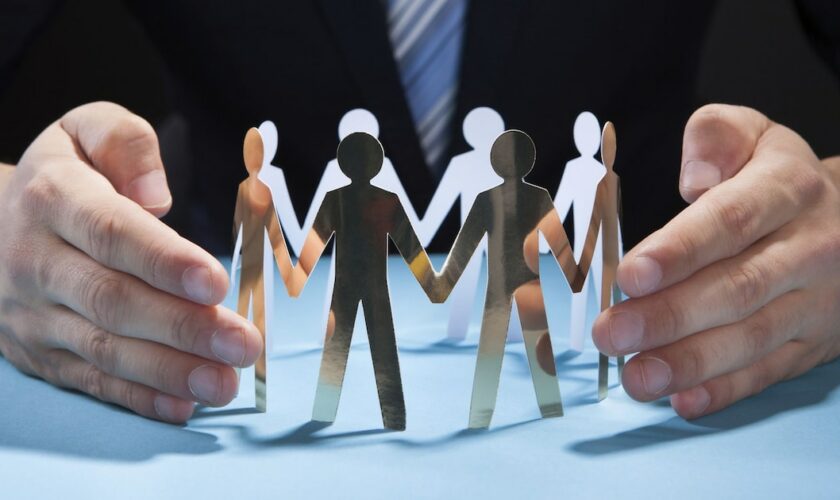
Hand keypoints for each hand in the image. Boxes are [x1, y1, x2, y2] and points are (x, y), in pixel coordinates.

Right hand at [0, 102, 262, 422]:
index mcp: (54, 200)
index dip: (163, 260)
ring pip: (104, 349)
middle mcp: (37, 261)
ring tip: (225, 382)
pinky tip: (183, 405)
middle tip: (243, 343)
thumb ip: (124, 142)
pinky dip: (138, 398)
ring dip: (169, 371)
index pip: (110, 233)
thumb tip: (157, 195)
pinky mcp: (41, 353)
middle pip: (113, 300)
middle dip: (183, 327)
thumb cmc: (62, 177)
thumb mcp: (83, 132)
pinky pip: (91, 380)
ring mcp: (35, 315)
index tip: (215, 282)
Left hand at [593, 104, 839, 417]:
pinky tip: (681, 400)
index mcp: (786, 189)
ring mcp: (813, 303)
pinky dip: (724, 390)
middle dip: (669, 316)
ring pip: (751, 338)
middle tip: (610, 333)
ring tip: (635, 376)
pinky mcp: (809, 344)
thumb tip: (695, 177)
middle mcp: (807, 248)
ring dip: (689, 363)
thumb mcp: (754, 135)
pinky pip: (768, 371)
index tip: (631, 274)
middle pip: (737, 288)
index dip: (681, 250)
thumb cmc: (775, 179)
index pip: (731, 221)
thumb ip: (716, 137)